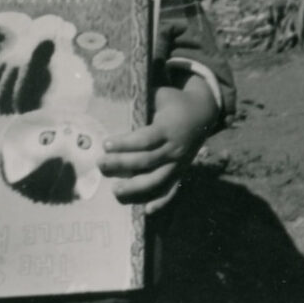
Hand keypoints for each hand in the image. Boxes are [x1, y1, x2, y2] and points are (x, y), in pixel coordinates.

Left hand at [98, 76, 217, 212]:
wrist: (202, 114)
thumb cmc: (173, 102)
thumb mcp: (160, 95)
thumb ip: (143, 97)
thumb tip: (115, 92)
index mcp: (168, 127)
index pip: (145, 139)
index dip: (125, 143)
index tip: (105, 144)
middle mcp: (175, 148)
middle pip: (147, 160)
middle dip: (122, 164)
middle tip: (101, 164)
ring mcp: (179, 163)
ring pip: (158, 179)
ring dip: (136, 187)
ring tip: (115, 191)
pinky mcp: (181, 172)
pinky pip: (173, 189)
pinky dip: (163, 202)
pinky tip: (148, 211)